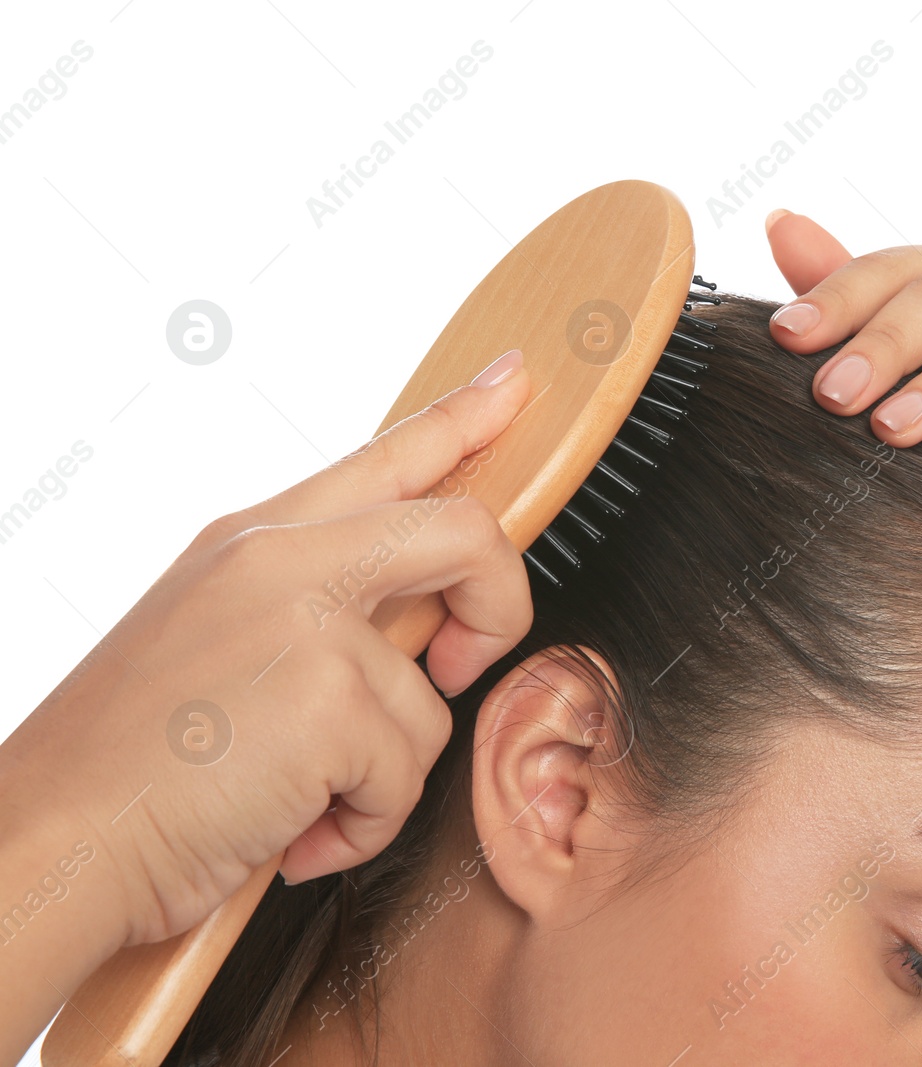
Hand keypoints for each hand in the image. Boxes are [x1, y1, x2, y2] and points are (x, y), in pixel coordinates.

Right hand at [1, 352, 533, 947]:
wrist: (49, 837)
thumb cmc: (126, 762)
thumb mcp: (215, 639)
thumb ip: (313, 606)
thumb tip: (424, 621)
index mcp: (254, 540)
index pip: (382, 456)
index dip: (462, 418)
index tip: (511, 382)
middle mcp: (284, 561)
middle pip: (463, 529)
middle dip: (502, 603)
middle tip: (466, 661)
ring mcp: (310, 622)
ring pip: (430, 699)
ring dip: (379, 776)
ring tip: (295, 796)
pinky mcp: (331, 699)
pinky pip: (407, 775)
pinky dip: (363, 825)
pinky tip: (292, 829)